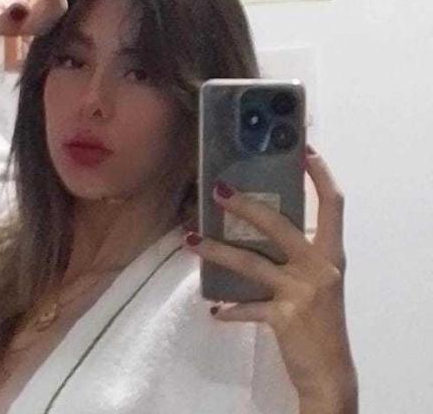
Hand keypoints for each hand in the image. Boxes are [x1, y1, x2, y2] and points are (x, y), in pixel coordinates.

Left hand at [183, 146, 357, 409]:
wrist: (332, 372)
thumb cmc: (322, 321)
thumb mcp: (318, 283)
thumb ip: (297, 258)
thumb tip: (260, 230)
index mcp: (331, 254)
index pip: (333, 205)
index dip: (320, 176)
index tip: (303, 150)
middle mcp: (320, 267)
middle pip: (279, 225)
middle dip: (246, 206)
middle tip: (217, 189)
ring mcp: (301, 292)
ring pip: (251, 263)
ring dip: (216, 251)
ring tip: (189, 240)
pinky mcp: (284, 317)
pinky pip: (246, 308)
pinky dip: (229, 308)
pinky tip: (214, 309)